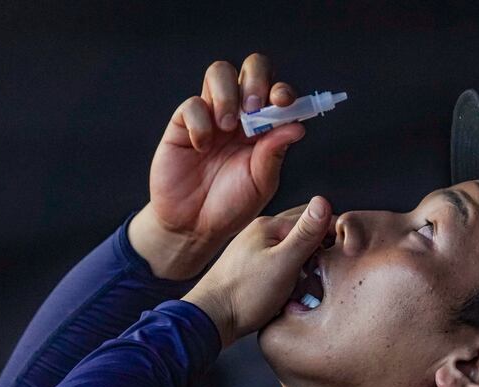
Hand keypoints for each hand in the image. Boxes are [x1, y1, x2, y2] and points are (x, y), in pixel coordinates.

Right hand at [129, 53, 305, 279]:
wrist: (194, 225)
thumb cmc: (231, 205)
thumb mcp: (261, 183)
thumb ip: (275, 153)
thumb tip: (297, 126)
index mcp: (264, 126)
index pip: (276, 91)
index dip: (281, 90)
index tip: (283, 102)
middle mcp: (240, 114)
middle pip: (250, 68)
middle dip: (255, 80)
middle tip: (254, 107)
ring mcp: (211, 115)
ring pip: (219, 73)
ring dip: (228, 94)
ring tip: (229, 126)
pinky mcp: (182, 124)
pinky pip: (192, 105)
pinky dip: (200, 122)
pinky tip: (202, 147)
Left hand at [183, 196, 333, 346]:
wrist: (210, 319)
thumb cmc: (245, 294)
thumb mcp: (284, 263)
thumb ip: (306, 233)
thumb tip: (324, 201)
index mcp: (268, 225)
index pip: (313, 220)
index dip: (332, 237)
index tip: (346, 255)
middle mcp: (259, 232)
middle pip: (303, 233)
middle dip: (321, 250)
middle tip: (330, 271)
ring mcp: (253, 250)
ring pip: (293, 250)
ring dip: (307, 265)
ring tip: (312, 285)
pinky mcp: (251, 268)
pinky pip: (281, 264)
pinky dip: (293, 275)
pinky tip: (294, 290)